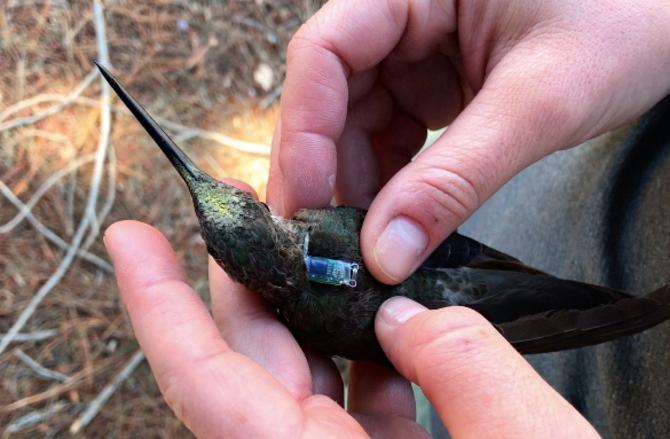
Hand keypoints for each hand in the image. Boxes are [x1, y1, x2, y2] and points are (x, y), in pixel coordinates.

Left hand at [105, 180, 598, 437]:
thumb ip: (464, 365)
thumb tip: (407, 317)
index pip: (208, 384)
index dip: (161, 308)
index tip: (132, 240)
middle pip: (251, 365)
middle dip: (248, 280)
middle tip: (254, 215)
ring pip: (302, 381)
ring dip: (311, 314)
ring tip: (326, 255)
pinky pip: (353, 407)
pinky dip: (366, 357)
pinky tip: (388, 320)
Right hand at [268, 0, 669, 283]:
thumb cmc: (625, 23)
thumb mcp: (539, 103)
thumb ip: (456, 179)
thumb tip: (385, 254)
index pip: (326, 53)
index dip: (304, 134)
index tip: (304, 208)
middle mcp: (402, 11)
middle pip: (332, 95)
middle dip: (330, 174)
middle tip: (330, 248)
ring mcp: (415, 47)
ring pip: (356, 121)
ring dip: (359, 185)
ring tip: (367, 246)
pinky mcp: (433, 79)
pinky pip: (391, 134)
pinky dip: (391, 182)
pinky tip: (398, 221)